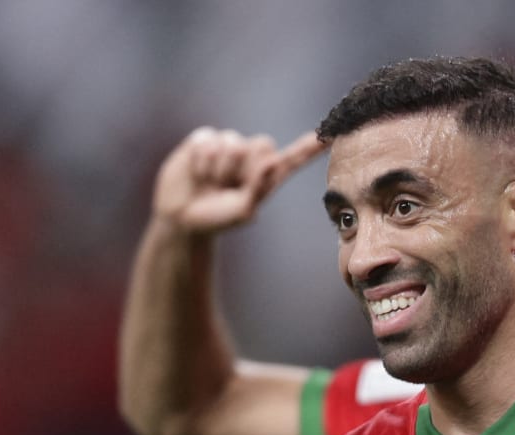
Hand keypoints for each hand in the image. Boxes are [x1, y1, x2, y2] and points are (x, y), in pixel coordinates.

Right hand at [151, 127, 325, 234]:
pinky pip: (208, 141)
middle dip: (245, 168)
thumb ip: (259, 188)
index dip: (310, 146)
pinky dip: (201, 163)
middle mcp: (250, 155)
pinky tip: (197, 174)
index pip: (293, 157)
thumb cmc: (217, 218)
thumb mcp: (242, 211)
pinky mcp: (204, 139)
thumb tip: (272, 161)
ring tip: (210, 183)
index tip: (332, 135)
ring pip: (232, 144)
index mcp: (267, 175)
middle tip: (227, 186)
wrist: (182, 217)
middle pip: (262, 144)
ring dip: (219, 169)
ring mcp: (227, 144)